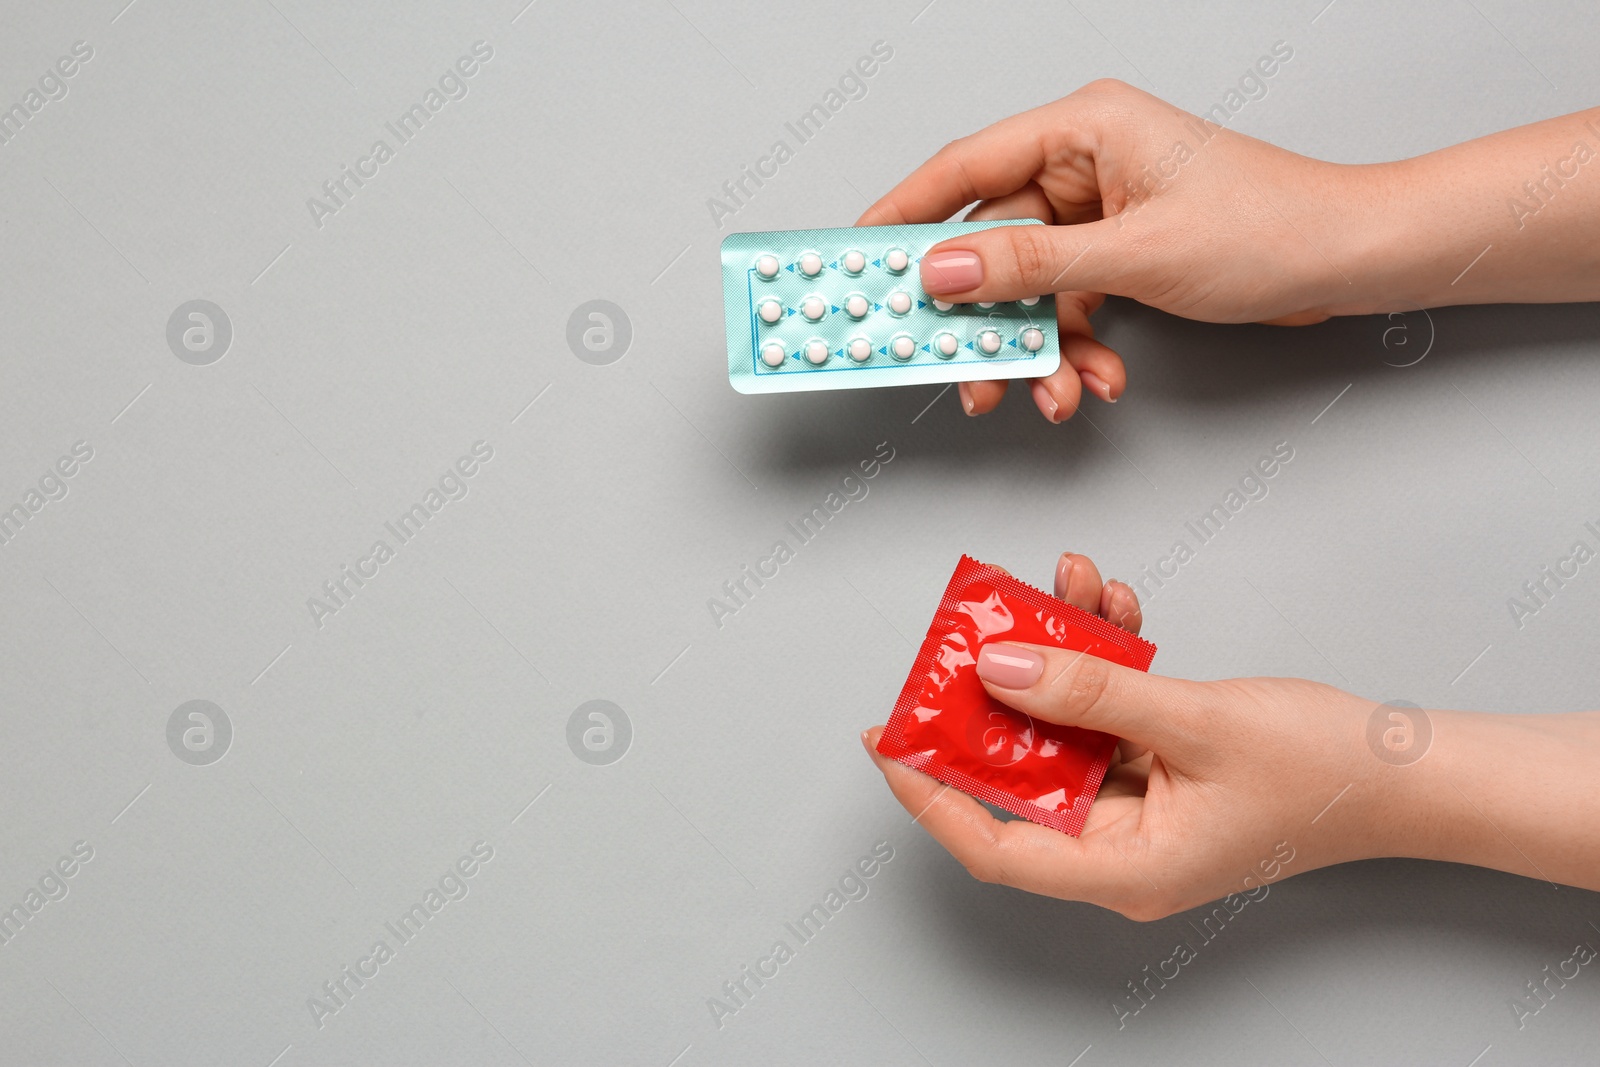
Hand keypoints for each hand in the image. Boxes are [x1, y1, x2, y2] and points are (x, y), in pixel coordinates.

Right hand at [858, 78, 1390, 419]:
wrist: (1349, 261)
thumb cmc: (1271, 227)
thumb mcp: (1134, 254)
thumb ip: (1029, 266)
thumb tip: (944, 271)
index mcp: (1085, 128)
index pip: (965, 167)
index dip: (904, 215)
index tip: (856, 259)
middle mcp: (1086, 163)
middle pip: (992, 242)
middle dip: (980, 317)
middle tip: (951, 364)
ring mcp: (1102, 212)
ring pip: (1030, 288)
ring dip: (1033, 349)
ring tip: (1041, 394)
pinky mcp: (1121, 253)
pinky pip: (1068, 306)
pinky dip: (1072, 351)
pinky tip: (1092, 380)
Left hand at [863, 551, 1385, 919]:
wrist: (1410, 767)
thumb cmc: (1324, 769)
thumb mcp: (1194, 720)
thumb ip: (1090, 692)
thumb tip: (997, 668)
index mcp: (1124, 869)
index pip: (993, 845)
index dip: (930, 793)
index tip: (887, 738)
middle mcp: (1122, 847)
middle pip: (1021, 776)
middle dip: (994, 695)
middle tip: (968, 631)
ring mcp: (1142, 808)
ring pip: (1062, 732)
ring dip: (1055, 656)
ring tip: (1052, 586)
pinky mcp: (1161, 769)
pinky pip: (1106, 714)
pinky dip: (1101, 659)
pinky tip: (1103, 602)